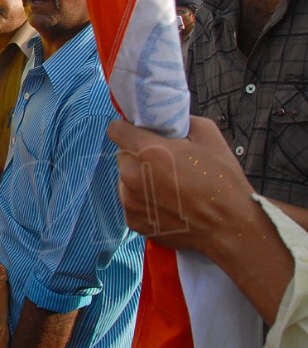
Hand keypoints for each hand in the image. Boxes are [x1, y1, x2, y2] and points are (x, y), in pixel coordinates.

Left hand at [107, 116, 255, 252]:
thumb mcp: (208, 135)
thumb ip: (178, 122)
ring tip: (170, 185)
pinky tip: (168, 203)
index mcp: (147, 150)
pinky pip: (132, 201)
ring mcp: (130, 200)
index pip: (116, 129)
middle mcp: (132, 175)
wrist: (231, 226)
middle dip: (139, 154)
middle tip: (165, 162)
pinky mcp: (133, 220)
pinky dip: (144, 200)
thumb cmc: (222, 182)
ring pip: (126, 179)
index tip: (140, 132)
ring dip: (140, 178)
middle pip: (123, 155)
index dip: (128, 128)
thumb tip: (163, 120)